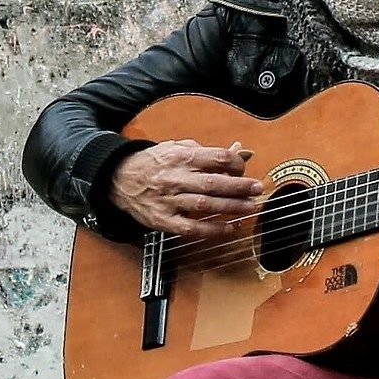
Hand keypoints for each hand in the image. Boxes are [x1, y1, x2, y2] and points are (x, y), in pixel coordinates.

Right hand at [107, 140, 257, 240]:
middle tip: (257, 189)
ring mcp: (169, 200)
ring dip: (231, 207)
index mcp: (181, 157)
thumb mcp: (179, 148)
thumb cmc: (155, 163)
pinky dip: (211, 230)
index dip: (235, 164)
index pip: (216, 158)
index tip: (244, 170)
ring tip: (250, 208)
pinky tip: (228, 229)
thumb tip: (242, 152)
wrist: (120, 178)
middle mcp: (176, 178)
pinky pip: (190, 228)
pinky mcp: (163, 220)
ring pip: (205, 205)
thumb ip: (209, 152)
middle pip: (214, 182)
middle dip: (240, 187)